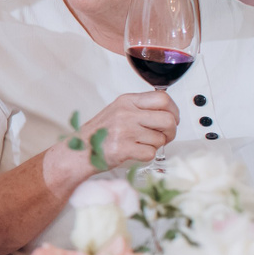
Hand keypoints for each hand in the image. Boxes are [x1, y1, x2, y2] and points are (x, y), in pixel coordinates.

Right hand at [45, 91, 179, 184]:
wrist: (79, 150)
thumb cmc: (100, 133)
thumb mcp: (118, 111)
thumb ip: (141, 108)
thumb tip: (169, 113)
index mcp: (126, 101)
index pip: (162, 98)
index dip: (174, 110)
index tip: (172, 119)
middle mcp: (126, 113)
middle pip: (168, 119)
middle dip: (171, 132)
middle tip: (164, 136)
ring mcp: (124, 130)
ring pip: (160, 139)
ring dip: (155, 145)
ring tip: (141, 145)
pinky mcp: (123, 148)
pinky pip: (150, 153)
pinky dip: (146, 156)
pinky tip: (134, 153)